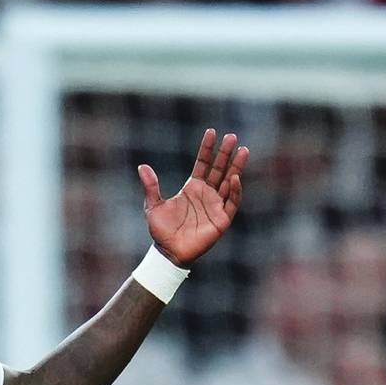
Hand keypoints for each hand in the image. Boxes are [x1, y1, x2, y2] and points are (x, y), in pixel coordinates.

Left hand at [138, 128, 247, 265]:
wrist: (168, 252)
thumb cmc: (162, 230)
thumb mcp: (153, 205)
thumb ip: (151, 186)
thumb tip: (142, 166)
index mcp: (192, 187)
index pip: (202, 163)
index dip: (207, 148)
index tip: (211, 132)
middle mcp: (206, 193)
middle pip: (219, 169)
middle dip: (226, 153)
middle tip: (232, 137)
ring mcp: (215, 205)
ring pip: (229, 182)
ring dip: (236, 167)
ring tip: (243, 150)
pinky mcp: (221, 219)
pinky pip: (231, 202)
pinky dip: (234, 190)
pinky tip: (234, 178)